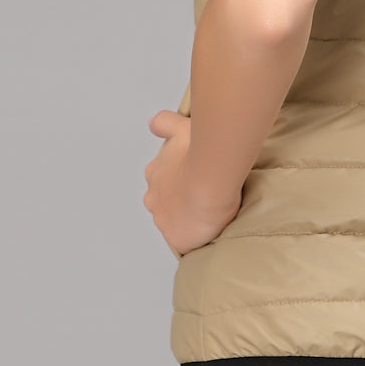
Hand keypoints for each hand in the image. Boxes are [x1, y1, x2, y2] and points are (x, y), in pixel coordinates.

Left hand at [144, 110, 240, 258]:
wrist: (210, 178)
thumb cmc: (199, 152)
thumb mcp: (181, 127)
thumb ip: (165, 123)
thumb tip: (153, 124)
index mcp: (154, 174)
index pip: (162, 182)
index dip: (178, 181)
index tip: (194, 178)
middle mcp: (153, 198)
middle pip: (165, 204)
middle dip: (180, 201)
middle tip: (204, 195)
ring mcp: (163, 221)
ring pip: (175, 223)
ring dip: (188, 219)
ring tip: (211, 213)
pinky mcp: (177, 239)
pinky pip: (186, 242)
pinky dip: (197, 237)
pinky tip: (211, 228)